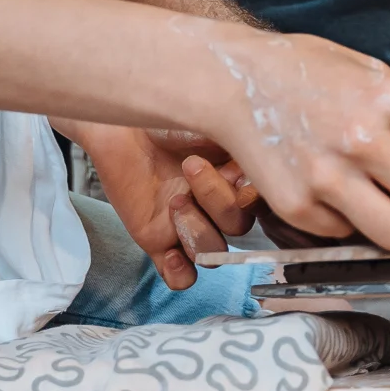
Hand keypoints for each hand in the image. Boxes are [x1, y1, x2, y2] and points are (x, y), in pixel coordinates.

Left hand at [76, 124, 256, 289]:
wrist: (120, 122)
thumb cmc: (168, 113)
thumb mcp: (215, 118)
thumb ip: (246, 143)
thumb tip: (268, 165)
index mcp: (240, 176)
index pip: (265, 204)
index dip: (253, 198)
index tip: (237, 176)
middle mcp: (219, 204)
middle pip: (238, 227)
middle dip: (217, 201)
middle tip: (190, 167)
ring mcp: (190, 224)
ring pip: (213, 254)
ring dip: (197, 232)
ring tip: (174, 201)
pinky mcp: (159, 241)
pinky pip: (182, 277)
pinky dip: (180, 272)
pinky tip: (169, 252)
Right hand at [189, 24, 389, 249]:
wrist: (234, 81)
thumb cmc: (306, 73)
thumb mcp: (368, 71)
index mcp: (387, 99)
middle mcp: (360, 140)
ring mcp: (326, 178)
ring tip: (381, 201)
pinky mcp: (296, 207)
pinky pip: (345, 234)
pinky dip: (344, 220)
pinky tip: (330, 191)